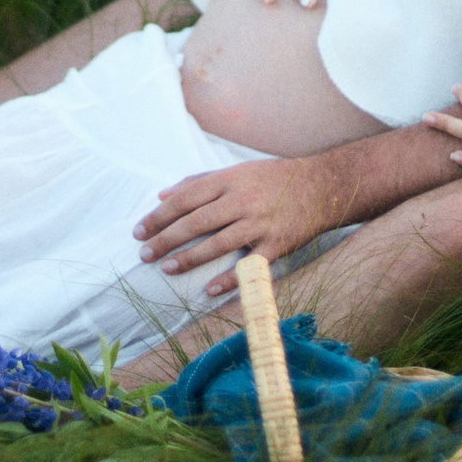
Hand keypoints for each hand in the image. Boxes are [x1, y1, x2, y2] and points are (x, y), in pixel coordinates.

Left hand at [134, 156, 343, 294]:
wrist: (322, 185)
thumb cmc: (273, 178)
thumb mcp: (236, 171)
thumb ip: (198, 182)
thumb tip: (162, 195)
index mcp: (229, 180)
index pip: (185, 199)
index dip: (159, 216)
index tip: (139, 230)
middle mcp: (242, 200)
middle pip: (196, 222)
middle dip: (166, 239)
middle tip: (144, 254)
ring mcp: (260, 223)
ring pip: (218, 244)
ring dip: (190, 258)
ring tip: (167, 268)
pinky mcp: (277, 244)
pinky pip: (249, 265)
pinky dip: (230, 279)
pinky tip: (209, 290)